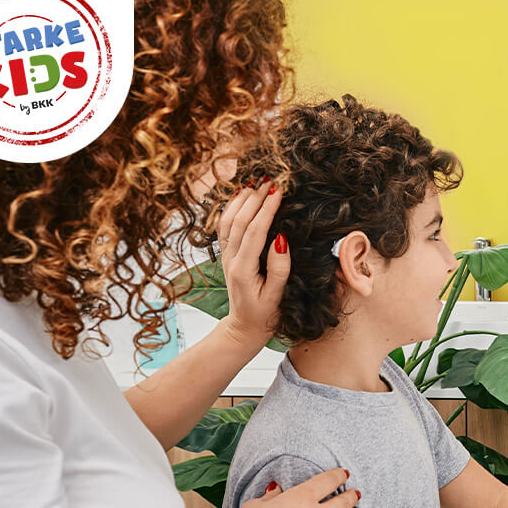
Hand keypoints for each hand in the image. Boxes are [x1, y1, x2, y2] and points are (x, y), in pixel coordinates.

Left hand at [215, 179, 289, 352]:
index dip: (266, 209)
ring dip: (241, 199)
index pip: (255, 231)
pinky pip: (225, 227)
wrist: (244, 327)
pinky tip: (240, 197)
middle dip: (255, 198)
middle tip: (270, 180)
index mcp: (243, 269)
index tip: (278, 191)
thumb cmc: (265, 314)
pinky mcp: (227, 255)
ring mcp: (226, 256)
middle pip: (240, 221)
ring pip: (228, 221)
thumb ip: (280, 267)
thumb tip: (281, 238)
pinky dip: (232, 208)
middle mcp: (230, 260)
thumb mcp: (278, 295)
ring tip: (255, 182)